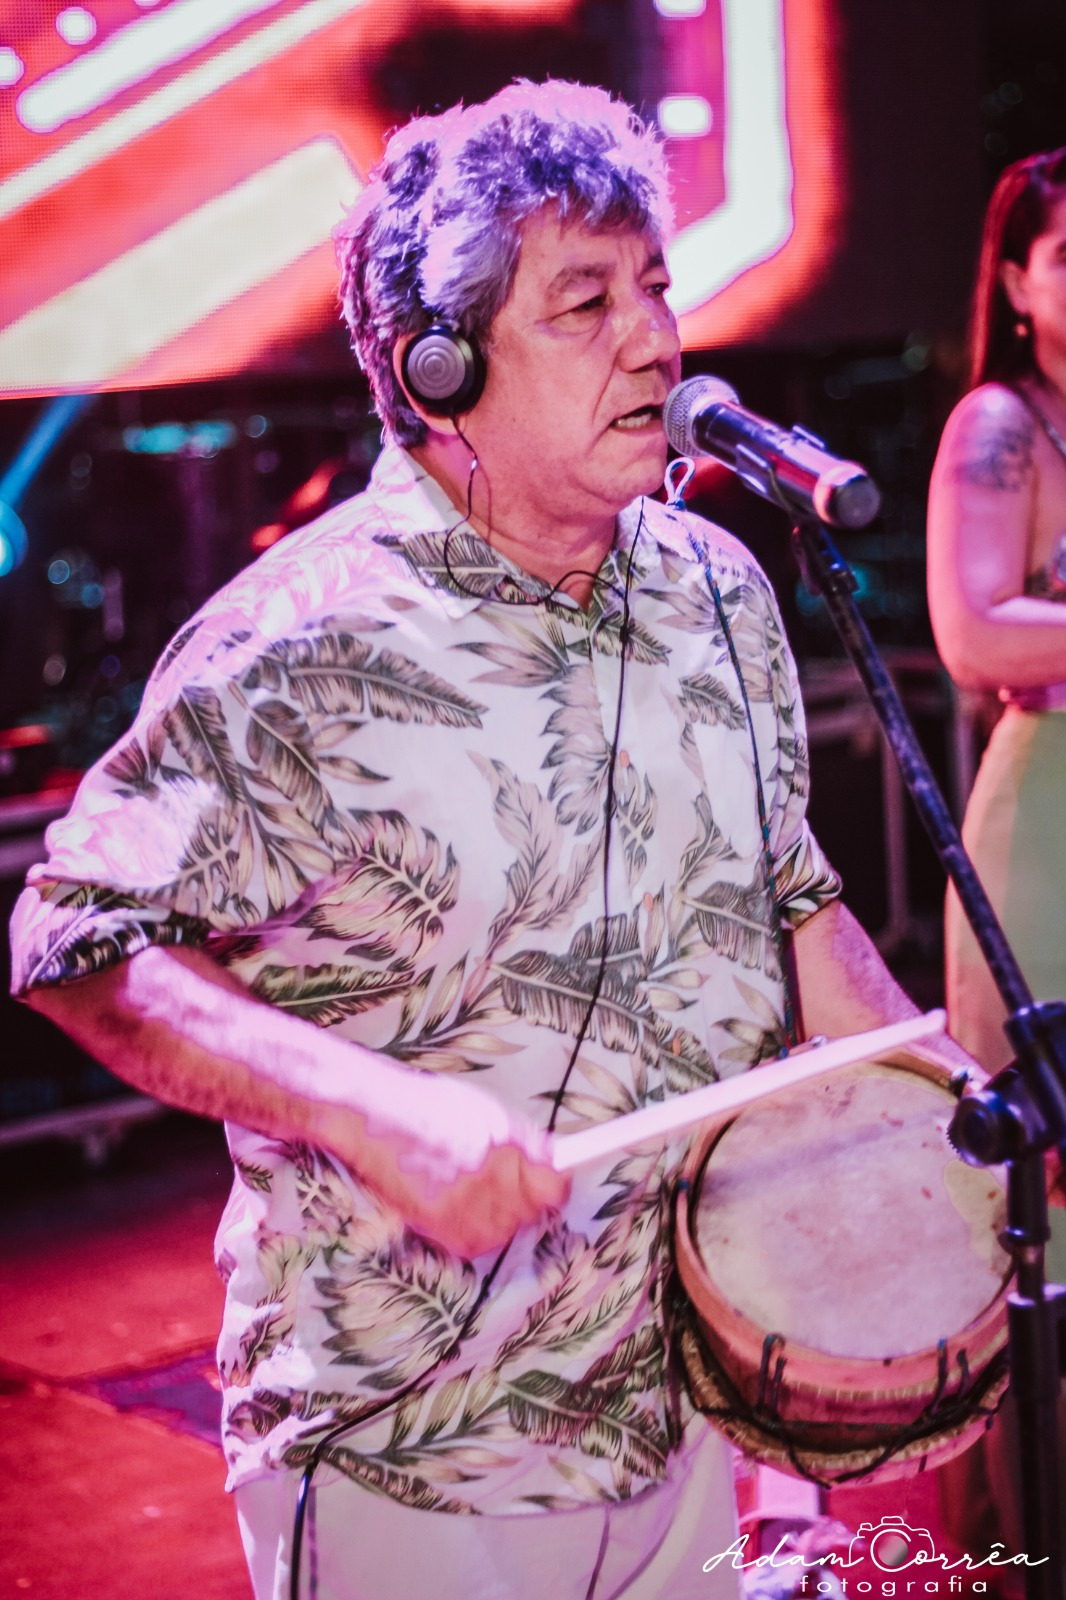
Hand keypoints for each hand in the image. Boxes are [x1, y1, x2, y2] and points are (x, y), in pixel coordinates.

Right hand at [322, 1065, 570, 1257]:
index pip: (552, 1187)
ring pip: (508, 1226)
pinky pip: (480, 1237)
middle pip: (532, 1209)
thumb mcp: (486, 1112)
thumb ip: (525, 1140)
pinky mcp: (440, 1232)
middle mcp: (481, 1189)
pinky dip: (479, 1221)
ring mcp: (459, 1215)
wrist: (372, 1123)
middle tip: (507, 1167)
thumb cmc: (429, 1110)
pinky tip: (463, 1197)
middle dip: (526, 1189)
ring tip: (477, 1179)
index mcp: (498, 1153)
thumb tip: (557, 1159)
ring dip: (504, 1207)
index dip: (555, 1179)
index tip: (557, 1173)